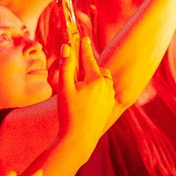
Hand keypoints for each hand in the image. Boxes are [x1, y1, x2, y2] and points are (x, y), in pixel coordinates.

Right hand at [43, 1, 118, 138]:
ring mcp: (110, 95)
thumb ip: (66, 66)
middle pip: (96, 69)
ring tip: (81, 87)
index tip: (83, 38)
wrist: (79, 138)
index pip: (88, 58)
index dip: (84, 48)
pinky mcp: (110, 104)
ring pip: (102, 80)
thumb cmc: (69, 113)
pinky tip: (87, 99)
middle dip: (87, 67)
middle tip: (77, 69)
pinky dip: (98, 90)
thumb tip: (66, 47)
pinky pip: (105, 91)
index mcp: (95, 79)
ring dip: (93, 79)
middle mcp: (107, 85)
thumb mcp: (64, 89)